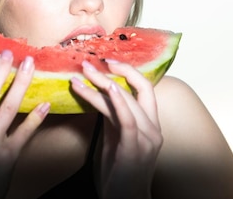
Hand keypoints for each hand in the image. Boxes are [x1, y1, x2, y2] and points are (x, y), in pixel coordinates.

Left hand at [71, 60, 162, 198]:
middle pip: (140, 87)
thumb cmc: (118, 171)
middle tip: (87, 63)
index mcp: (151, 123)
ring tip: (79, 76)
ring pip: (126, 100)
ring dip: (100, 84)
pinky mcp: (134, 148)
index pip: (145, 87)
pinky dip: (116, 101)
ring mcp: (147, 138)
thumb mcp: (116, 137)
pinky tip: (104, 88)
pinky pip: (127, 119)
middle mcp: (153, 128)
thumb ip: (113, 116)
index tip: (106, 61)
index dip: (127, 71)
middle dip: (113, 71)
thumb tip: (99, 94)